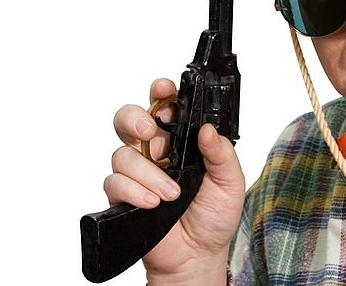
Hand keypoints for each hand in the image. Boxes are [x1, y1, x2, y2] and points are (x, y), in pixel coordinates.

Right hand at [105, 78, 245, 283]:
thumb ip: (222, 153)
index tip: (164, 89)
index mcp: (182, 141)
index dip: (161, 93)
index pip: (166, 108)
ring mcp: (137, 174)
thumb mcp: (231, 181)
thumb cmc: (215, 216)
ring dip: (148, 172)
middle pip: (129, 120)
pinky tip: (153, 202)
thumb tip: (208, 129)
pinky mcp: (123, 197)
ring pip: (122, 154)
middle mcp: (156, 152)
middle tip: (152, 133)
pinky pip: (114, 183)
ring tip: (171, 193)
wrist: (199, 255)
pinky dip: (134, 191)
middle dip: (136, 119)